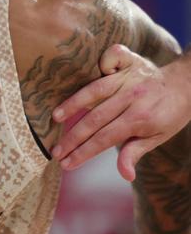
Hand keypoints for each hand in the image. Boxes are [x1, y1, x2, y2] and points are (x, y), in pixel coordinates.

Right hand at [52, 45, 190, 180]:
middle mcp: (133, 97)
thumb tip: (125, 176)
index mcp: (141, 118)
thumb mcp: (157, 138)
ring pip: (96, 90)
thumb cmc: (169, 115)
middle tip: (55, 152)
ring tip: (56, 118)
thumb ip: (135, 152)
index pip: (105, 139)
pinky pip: (112, 57)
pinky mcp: (130, 60)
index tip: (67, 164)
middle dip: (73, 138)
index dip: (84, 153)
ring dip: (74, 104)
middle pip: (96, 119)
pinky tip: (87, 73)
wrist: (187, 84)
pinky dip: (102, 63)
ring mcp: (130, 77)